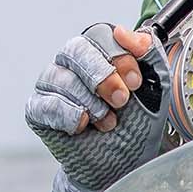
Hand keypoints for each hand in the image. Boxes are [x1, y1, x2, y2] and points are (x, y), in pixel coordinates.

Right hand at [26, 23, 156, 134]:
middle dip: (104, 77)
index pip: (101, 35)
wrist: (124, 160)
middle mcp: (72, 62)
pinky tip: (83, 125)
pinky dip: (70, 116)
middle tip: (122, 100)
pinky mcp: (37, 108)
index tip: (136, 81)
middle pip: (76, 49)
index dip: (120, 55)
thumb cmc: (137, 121)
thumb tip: (124, 32)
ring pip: (62, 78)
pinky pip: (47, 103)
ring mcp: (52, 84)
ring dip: (92, 104)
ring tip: (108, 121)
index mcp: (100, 52)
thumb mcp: (155, 87)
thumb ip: (150, 55)